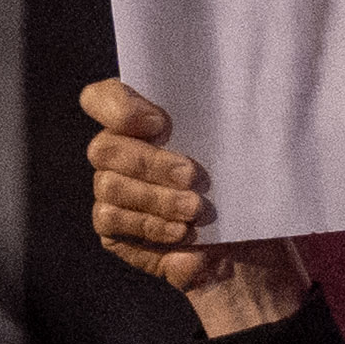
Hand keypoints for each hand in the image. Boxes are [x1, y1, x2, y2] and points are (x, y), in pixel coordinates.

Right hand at [84, 80, 312, 331]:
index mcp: (140, 122)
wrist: (244, 245)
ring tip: (195, 210)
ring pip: (109, 186)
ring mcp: (110, 191)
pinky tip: (182, 234)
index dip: (119, 107)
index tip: (161, 124)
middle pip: (104, 148)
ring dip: (157, 199)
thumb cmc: (239, 187)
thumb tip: (231, 111)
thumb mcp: (240, 153)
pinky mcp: (112, 228)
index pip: (100, 98)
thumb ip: (223, 126)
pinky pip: (114, 223)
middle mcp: (116, 153)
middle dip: (151, 163)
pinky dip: (152, 227)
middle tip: (191, 175)